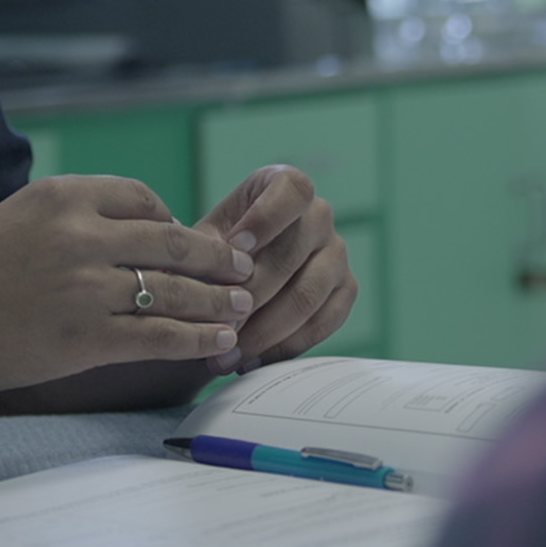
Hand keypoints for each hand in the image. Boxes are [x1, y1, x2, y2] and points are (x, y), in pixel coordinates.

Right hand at [0, 175, 253, 401]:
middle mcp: (81, 235)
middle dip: (217, 258)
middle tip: (243, 269)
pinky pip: (158, 336)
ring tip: (241, 307)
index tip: (185, 239)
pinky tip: (217, 343)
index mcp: (63, 196)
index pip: (143, 199)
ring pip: (175, 290)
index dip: (172, 221)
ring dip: (216, 301)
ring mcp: (86, 289)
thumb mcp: (14, 216)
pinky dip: (195, 340)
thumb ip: (70, 216)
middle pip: (173, 241)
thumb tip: (127, 226)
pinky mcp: (86, 339)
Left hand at [193, 165, 355, 375]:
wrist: (239, 273)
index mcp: (285, 185)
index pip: (292, 190)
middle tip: (218, 328)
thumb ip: (203, 250)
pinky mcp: (347, 290)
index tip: (236, 247)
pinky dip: (286, 347)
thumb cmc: (218, 247)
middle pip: (292, 254)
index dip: (267, 218)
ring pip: (307, 295)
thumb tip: (197, 275)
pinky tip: (253, 361)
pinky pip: (323, 323)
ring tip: (228, 356)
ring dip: (264, 332)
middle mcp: (319, 214)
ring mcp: (338, 253)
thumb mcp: (205, 237)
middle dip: (250, 296)